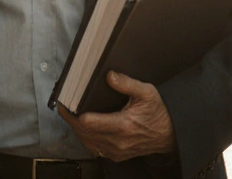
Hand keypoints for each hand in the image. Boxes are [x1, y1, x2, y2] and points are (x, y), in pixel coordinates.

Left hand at [58, 71, 175, 161]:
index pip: (89, 123)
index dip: (72, 113)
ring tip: (69, 114)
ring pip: (86, 141)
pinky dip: (85, 137)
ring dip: (76, 129)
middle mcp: (117, 141)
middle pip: (83, 132)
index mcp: (123, 125)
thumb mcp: (147, 93)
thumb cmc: (158, 113)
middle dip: (70, 119)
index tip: (64, 102)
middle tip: (62, 105)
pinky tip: (82, 126)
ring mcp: (115, 151)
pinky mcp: (115, 155)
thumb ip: (127, 83)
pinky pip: (93, 147)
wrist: (168, 136)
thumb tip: (109, 76)